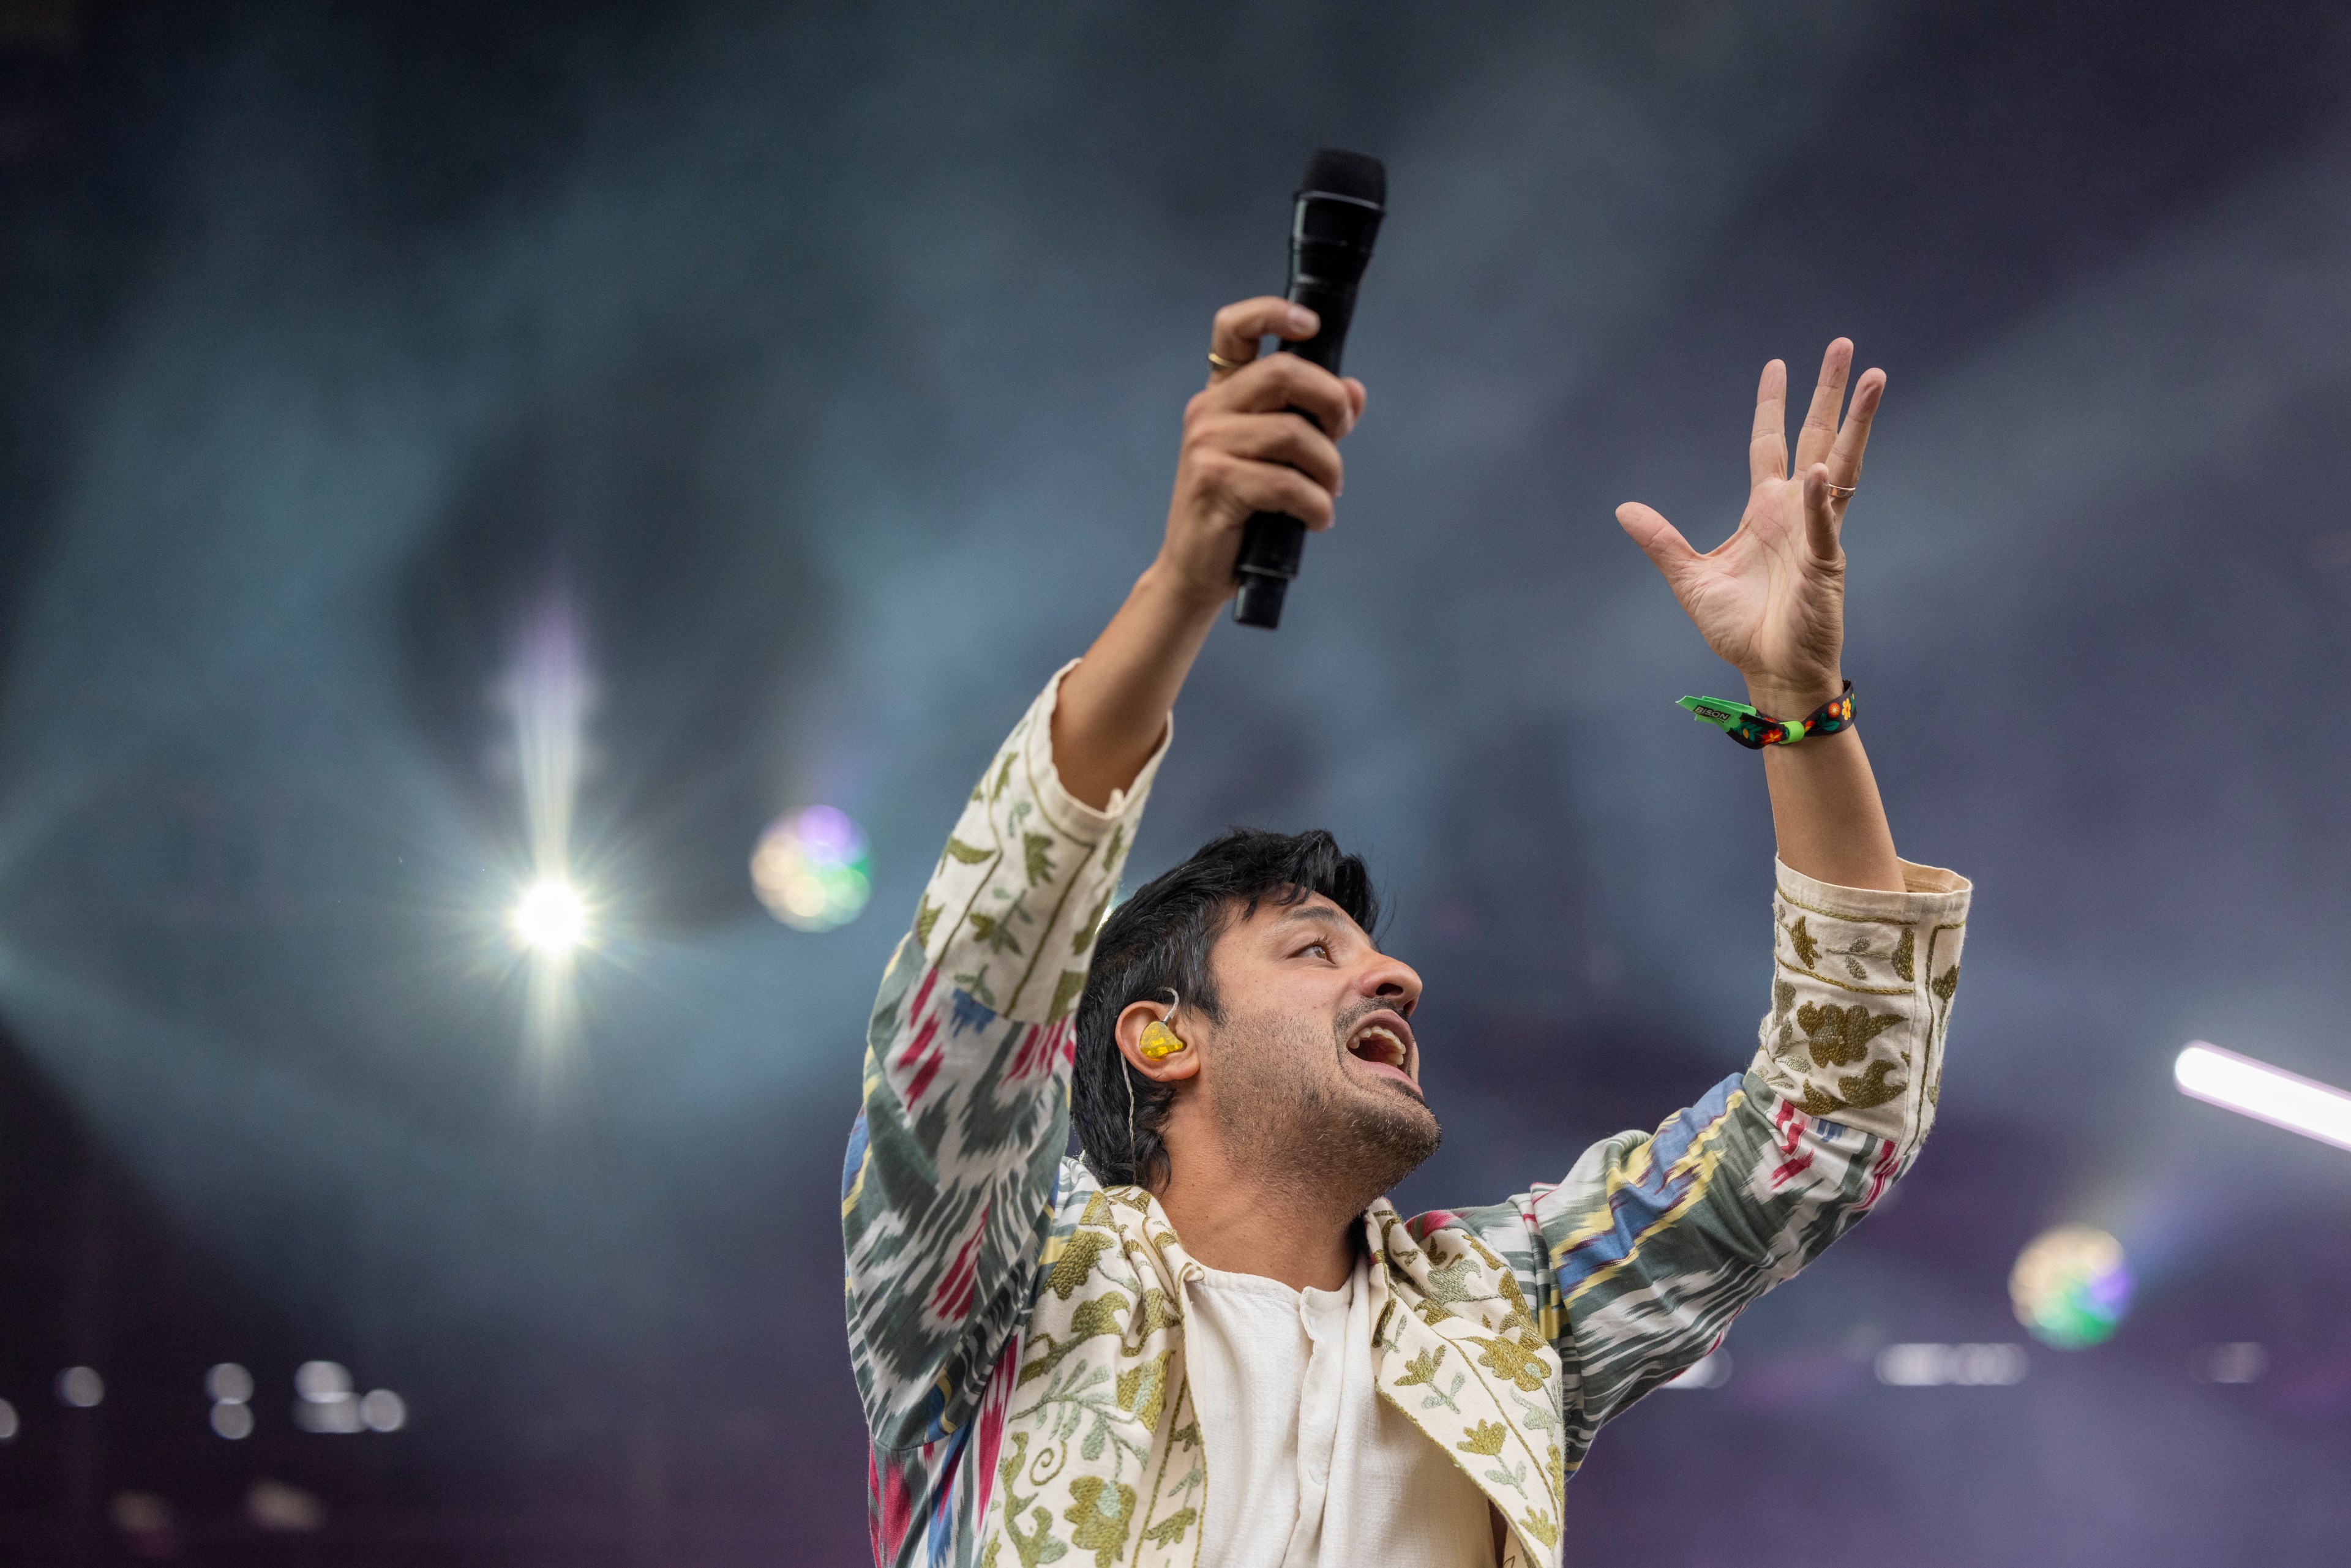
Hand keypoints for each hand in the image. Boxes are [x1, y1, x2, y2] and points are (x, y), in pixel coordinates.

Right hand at [1151, 296, 1368, 609]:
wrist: (1195, 570)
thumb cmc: (1240, 512)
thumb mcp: (1278, 459)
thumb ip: (1312, 420)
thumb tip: (1354, 391)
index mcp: (1221, 394)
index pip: (1233, 328)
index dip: (1272, 313)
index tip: (1311, 325)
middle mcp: (1209, 411)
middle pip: (1284, 372)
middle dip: (1330, 403)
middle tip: (1341, 436)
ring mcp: (1207, 445)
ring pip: (1294, 434)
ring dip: (1328, 468)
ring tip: (1328, 493)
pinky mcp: (1215, 483)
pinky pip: (1287, 483)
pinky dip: (1316, 505)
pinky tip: (1317, 520)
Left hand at [1616, 341, 1883, 716]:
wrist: (1770, 671)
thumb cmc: (1740, 629)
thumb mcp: (1690, 578)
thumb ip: (1662, 542)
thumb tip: (1623, 509)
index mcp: (1765, 510)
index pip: (1768, 443)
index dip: (1772, 405)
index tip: (1776, 364)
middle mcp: (1797, 510)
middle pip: (1815, 436)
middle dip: (1828, 392)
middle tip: (1841, 345)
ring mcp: (1818, 532)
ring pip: (1842, 465)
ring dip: (1856, 422)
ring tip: (1873, 378)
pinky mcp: (1826, 564)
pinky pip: (1825, 526)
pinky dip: (1823, 501)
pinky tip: (1824, 472)